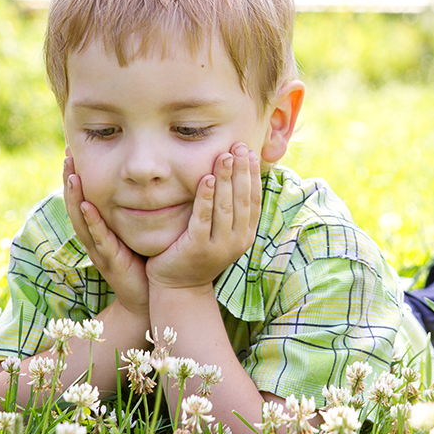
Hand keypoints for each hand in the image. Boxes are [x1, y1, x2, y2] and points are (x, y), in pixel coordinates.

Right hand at [63, 150, 149, 314]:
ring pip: (82, 219)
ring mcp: (99, 249)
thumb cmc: (143, 264)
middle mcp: (94, 237)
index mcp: (99, 230)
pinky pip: (99, 238)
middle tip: (68, 154)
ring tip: (71, 174)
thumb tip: (145, 181)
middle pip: (76, 204)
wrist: (147, 298)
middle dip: (70, 179)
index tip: (74, 150)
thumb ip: (135, 210)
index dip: (77, 176)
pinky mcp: (110, 260)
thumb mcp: (136, 232)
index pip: (83, 198)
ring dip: (75, 196)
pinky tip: (86, 206)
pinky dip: (92, 221)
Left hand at [147, 142, 261, 289]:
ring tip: (224, 156)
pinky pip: (204, 219)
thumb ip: (229, 210)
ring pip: (226, 207)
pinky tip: (206, 179)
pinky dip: (206, 198)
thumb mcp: (220, 232)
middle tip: (237, 146)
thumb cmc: (198, 253)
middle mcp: (237, 241)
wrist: (179, 287)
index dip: (252, 174)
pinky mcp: (198, 248)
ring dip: (226, 179)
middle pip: (242, 199)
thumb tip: (235, 175)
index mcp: (246, 235)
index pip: (253, 199)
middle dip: (241, 170)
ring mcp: (219, 246)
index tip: (248, 151)